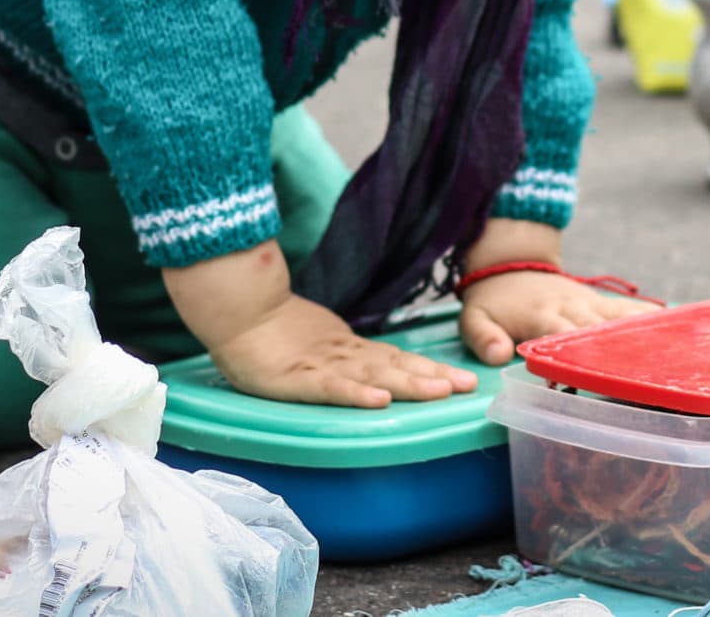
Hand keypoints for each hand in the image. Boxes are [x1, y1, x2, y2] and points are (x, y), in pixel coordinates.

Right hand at [206, 294, 477, 409]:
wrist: (239, 309)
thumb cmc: (272, 331)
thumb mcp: (316, 343)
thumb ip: (343, 358)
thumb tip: (375, 372)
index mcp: (350, 350)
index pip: (397, 360)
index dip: (430, 369)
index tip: (463, 379)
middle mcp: (346, 356)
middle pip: (396, 366)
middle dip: (434, 377)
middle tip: (469, 385)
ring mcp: (325, 365)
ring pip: (374, 374)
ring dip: (410, 384)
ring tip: (442, 392)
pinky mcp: (299, 377)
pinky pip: (332, 388)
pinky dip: (357, 394)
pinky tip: (380, 401)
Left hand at [460, 268, 659, 365]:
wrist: (510, 261)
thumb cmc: (493, 299)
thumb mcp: (474, 317)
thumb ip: (483, 336)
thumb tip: (499, 356)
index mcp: (542, 314)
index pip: (564, 337)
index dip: (581, 357)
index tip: (599, 377)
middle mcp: (571, 307)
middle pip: (600, 333)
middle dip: (620, 354)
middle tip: (648, 377)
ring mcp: (590, 303)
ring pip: (621, 321)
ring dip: (644, 337)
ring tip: (674, 354)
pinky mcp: (600, 303)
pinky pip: (629, 311)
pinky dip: (651, 321)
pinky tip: (677, 330)